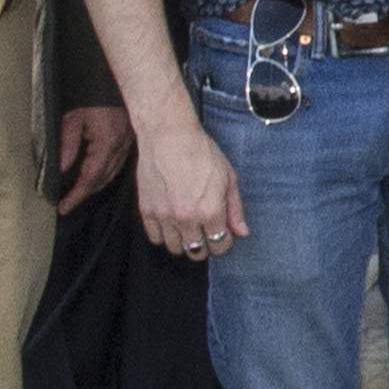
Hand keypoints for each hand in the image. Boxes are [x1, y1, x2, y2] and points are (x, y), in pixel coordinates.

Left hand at [49, 105, 133, 210]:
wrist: (116, 76)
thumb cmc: (90, 95)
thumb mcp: (72, 118)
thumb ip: (67, 145)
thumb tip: (62, 171)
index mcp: (107, 142)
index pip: (90, 178)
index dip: (76, 195)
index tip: (63, 208)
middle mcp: (122, 146)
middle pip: (104, 179)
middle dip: (85, 193)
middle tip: (67, 202)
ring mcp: (129, 142)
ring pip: (113, 173)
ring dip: (96, 184)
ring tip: (78, 192)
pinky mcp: (131, 137)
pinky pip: (118, 162)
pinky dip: (105, 173)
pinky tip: (95, 175)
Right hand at [138, 123, 248, 260]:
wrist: (168, 136)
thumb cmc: (202, 153)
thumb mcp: (228, 178)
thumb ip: (235, 209)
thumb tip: (242, 233)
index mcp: (210, 211)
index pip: (220, 246)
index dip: (224, 242)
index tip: (222, 234)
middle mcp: (187, 219)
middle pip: (197, 252)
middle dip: (205, 246)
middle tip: (205, 232)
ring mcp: (164, 216)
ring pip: (175, 248)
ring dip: (184, 242)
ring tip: (188, 227)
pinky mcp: (146, 211)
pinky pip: (155, 238)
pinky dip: (164, 235)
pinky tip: (171, 223)